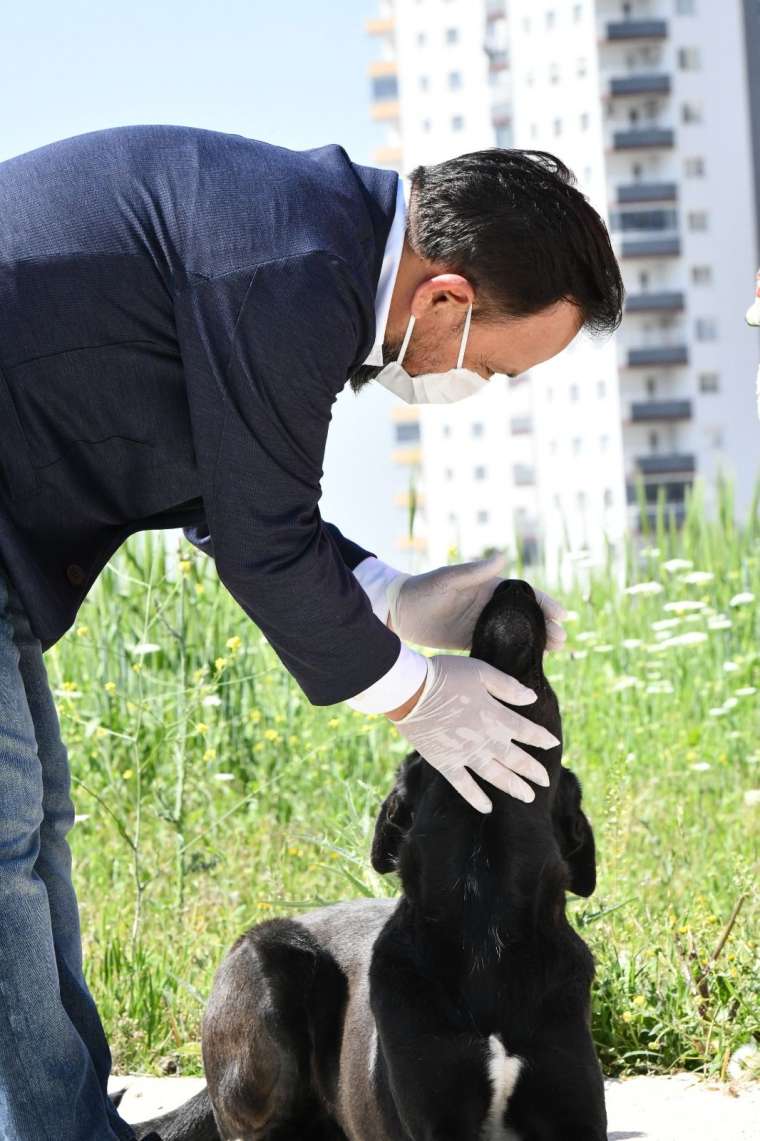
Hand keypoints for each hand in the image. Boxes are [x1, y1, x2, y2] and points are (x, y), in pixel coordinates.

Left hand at [386, 553, 566, 651]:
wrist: (399, 611)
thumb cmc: (424, 588)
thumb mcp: (449, 578)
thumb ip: (476, 570)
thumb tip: (504, 556)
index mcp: (489, 586)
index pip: (523, 594)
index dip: (544, 603)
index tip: (561, 615)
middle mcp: (489, 606)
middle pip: (525, 616)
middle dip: (545, 626)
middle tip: (562, 640)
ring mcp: (482, 624)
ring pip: (515, 634)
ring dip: (535, 642)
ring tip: (554, 652)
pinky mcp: (470, 641)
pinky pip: (497, 648)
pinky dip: (512, 655)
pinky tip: (526, 665)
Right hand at [387, 653, 558, 813]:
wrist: (410, 691)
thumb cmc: (446, 676)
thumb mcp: (481, 672)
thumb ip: (507, 687)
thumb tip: (531, 697)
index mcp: (496, 716)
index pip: (527, 731)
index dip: (541, 738)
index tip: (553, 744)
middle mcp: (486, 740)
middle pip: (516, 759)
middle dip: (532, 771)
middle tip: (544, 782)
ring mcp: (466, 755)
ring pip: (496, 776)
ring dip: (513, 787)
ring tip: (527, 797)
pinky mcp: (446, 763)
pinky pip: (464, 785)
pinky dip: (476, 797)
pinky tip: (486, 807)